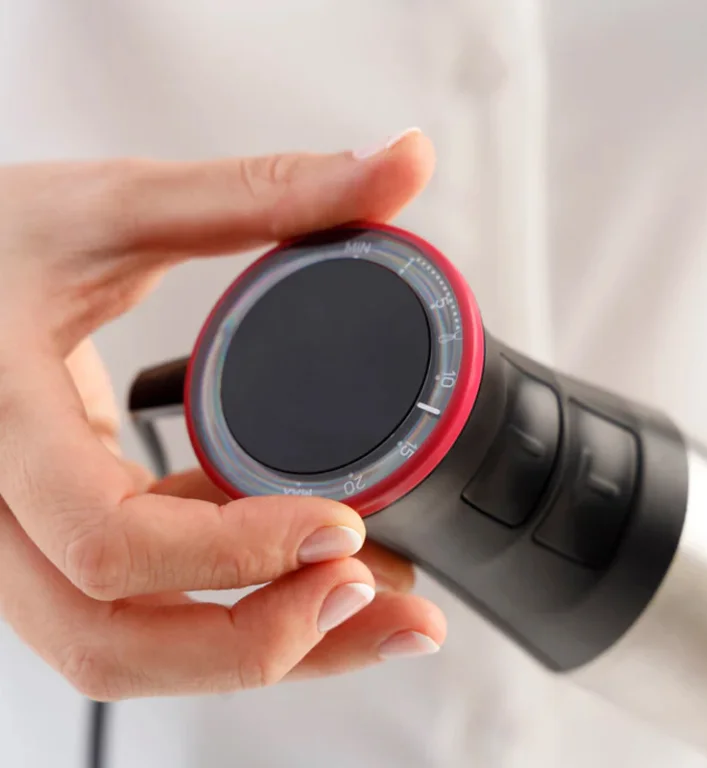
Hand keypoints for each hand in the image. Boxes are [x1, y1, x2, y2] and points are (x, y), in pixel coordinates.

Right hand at [0, 129, 445, 700]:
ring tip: (375, 613)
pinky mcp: (61, 539)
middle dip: (263, 643)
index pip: (107, 542)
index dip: (232, 554)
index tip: (344, 528)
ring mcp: (24, 539)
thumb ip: (267, 190)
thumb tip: (402, 161)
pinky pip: (141, 609)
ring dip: (260, 650)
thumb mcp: (118, 205)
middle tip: (384, 603)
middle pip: (116, 643)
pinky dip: (231, 609)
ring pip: (129, 650)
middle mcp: (0, 508)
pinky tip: (309, 575)